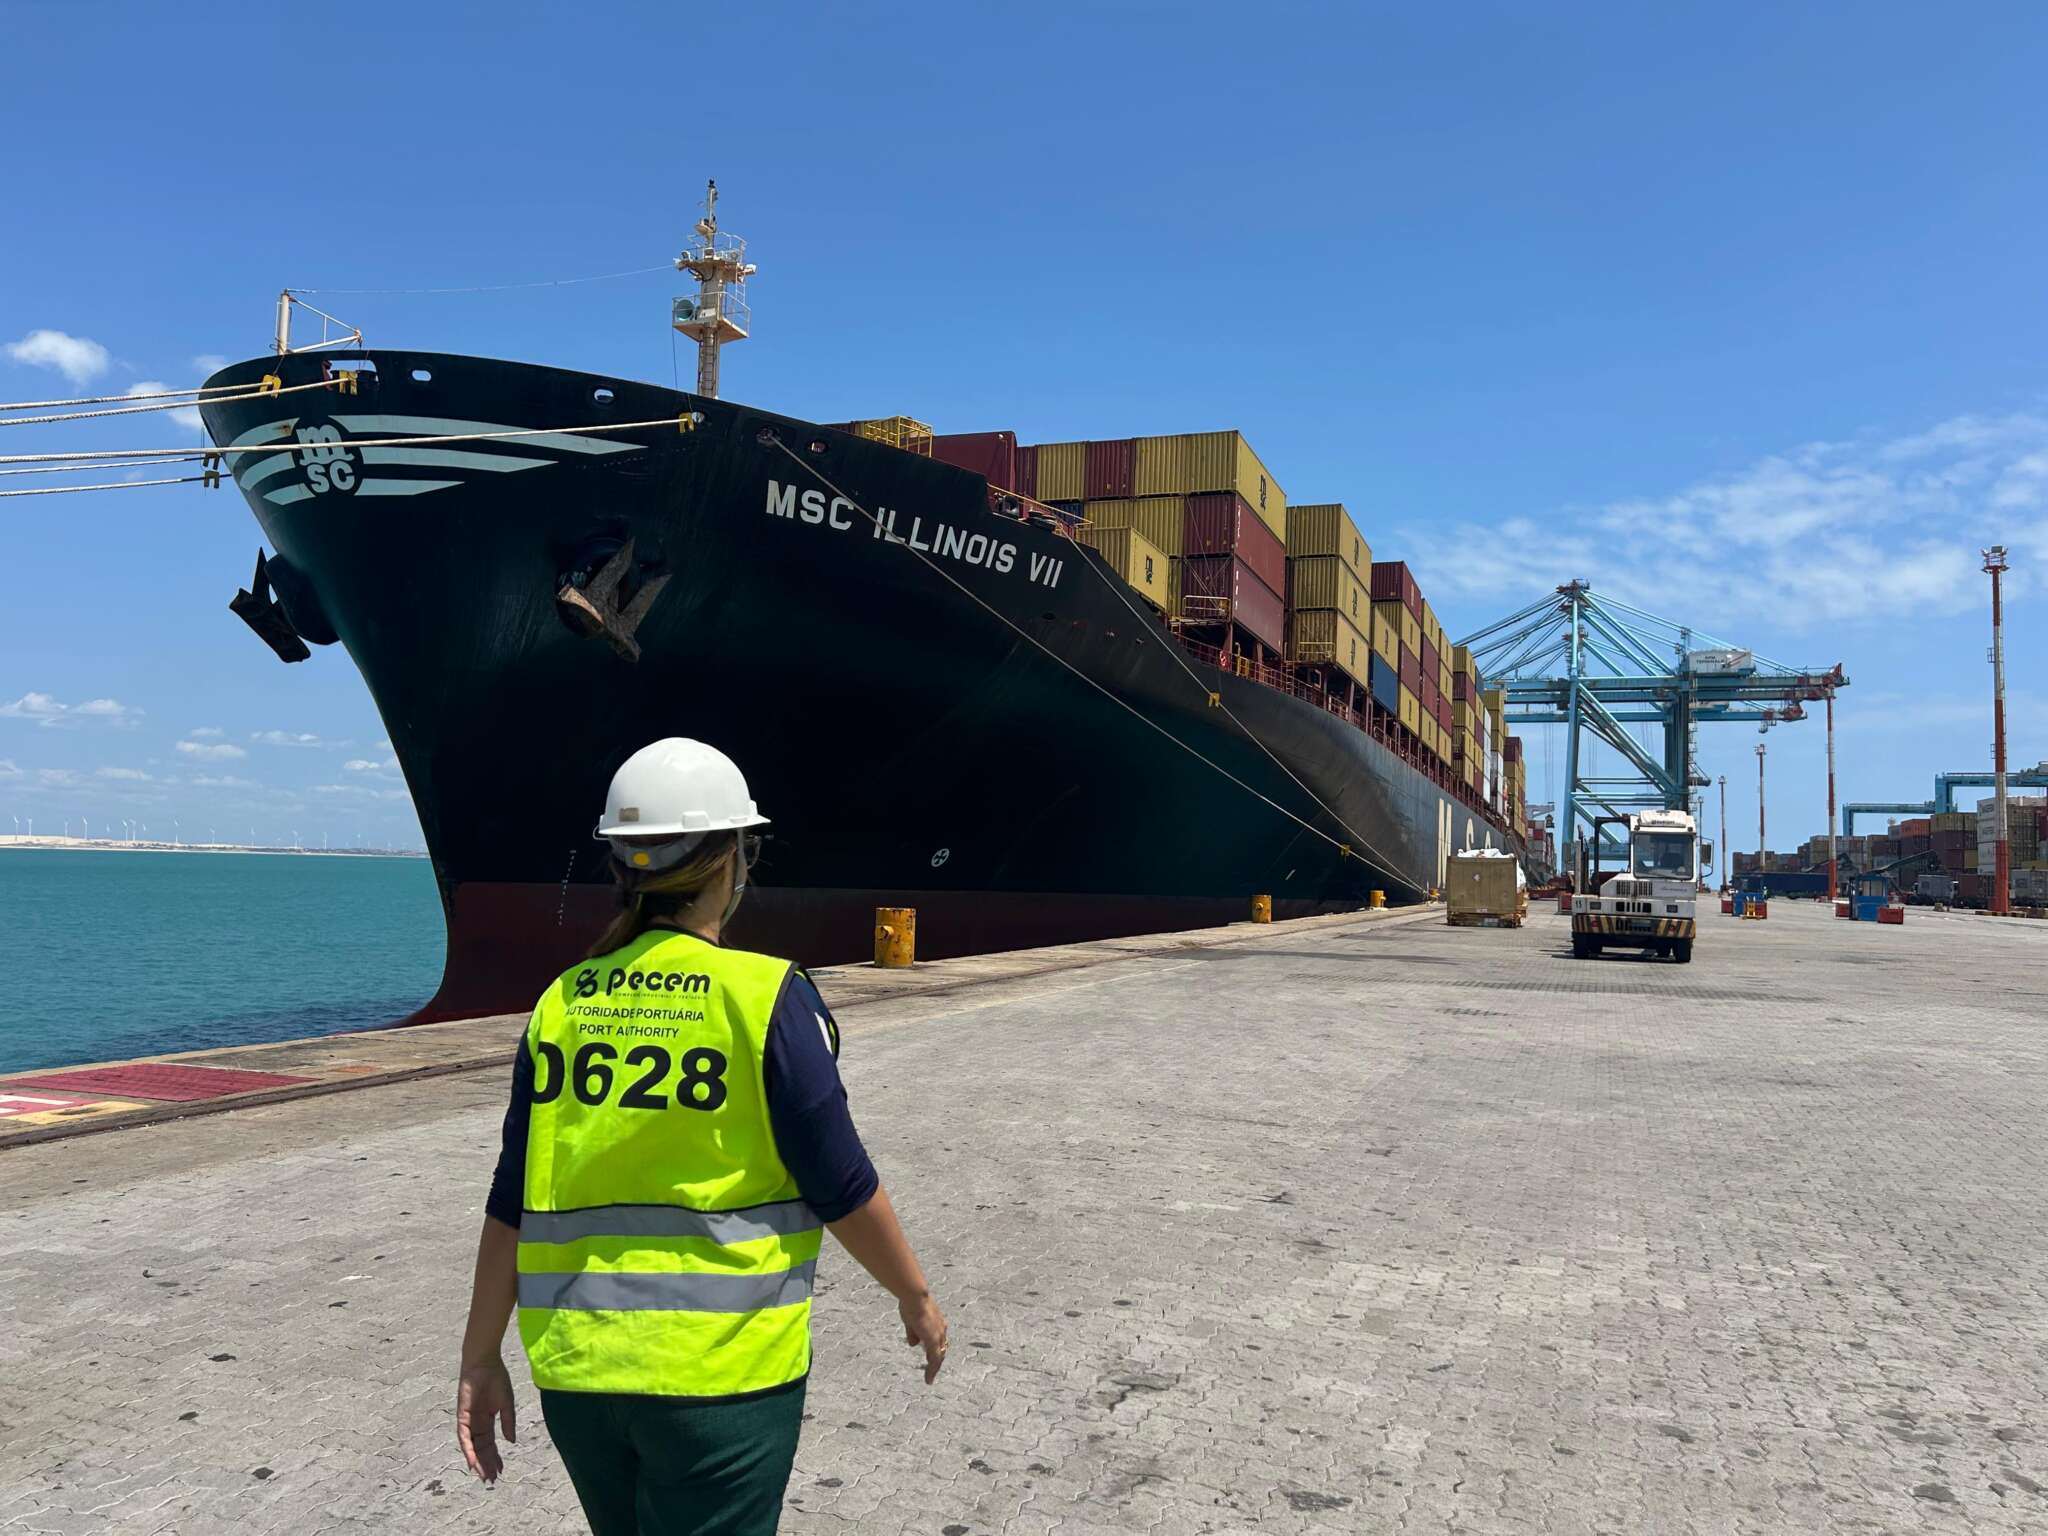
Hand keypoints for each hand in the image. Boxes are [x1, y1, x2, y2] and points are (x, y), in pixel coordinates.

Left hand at [457, 1356, 516, 1482]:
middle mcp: (477, 1423)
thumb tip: (511, 1442)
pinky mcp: (462, 1416)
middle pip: (481, 1449)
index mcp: (488, 1420)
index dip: (495, 1457)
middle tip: (491, 1480)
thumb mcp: (506, 1403)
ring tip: (483, 1476)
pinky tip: (472, 1462)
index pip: (491, 1443)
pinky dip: (467, 1450)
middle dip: (486, 1464)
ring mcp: (468, 1421)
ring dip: (477, 1461)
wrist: (485, 1363)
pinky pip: (463, 1437)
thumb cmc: (497, 1378)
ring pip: (472, 1447)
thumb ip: (508, 1422)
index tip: (500, 1470)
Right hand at [899, 1291, 948, 1384]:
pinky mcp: (933, 1341)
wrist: (915, 1297)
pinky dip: (932, 1371)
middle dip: (937, 1360)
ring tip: (929, 1378)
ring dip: (934, 1368)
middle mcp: (941, 1329)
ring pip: (939, 1356)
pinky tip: (928, 1380)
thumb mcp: (911, 1320)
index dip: (935, 1348)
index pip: (938, 1338)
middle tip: (932, 1370)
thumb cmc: (911, 1303)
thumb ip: (912, 1332)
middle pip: (941, 1348)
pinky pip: (934, 1360)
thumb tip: (914, 1344)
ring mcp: (938, 1336)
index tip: (931, 1356)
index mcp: (937, 1322)